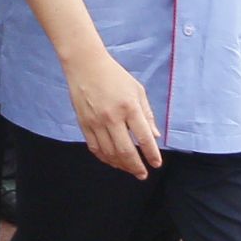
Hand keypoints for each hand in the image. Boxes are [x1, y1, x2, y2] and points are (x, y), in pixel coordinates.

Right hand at [65, 50, 163, 176]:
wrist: (85, 66)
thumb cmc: (115, 76)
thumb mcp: (137, 90)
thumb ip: (147, 114)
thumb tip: (155, 136)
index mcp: (129, 107)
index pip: (144, 137)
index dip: (152, 154)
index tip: (156, 164)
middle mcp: (112, 117)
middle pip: (126, 151)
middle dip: (136, 167)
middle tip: (142, 175)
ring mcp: (96, 122)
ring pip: (110, 153)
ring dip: (121, 165)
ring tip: (129, 169)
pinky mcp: (84, 124)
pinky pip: (95, 148)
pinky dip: (105, 158)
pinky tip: (113, 161)